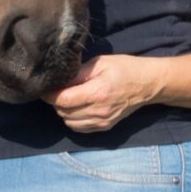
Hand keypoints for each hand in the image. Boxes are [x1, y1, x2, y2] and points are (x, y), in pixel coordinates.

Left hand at [42, 54, 159, 132]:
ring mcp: (103, 122)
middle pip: (64, 112)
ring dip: (63, 111)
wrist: (147, 84)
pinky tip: (75, 107)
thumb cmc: (124, 68)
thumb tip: (59, 79)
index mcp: (97, 93)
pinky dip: (72, 119)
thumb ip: (79, 73)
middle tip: (54, 89)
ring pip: (70, 122)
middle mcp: (99, 111)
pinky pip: (80, 128)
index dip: (49, 95)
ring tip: (65, 97)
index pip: (64, 100)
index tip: (43, 87)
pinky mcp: (106, 127)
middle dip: (54, 102)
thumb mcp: (100, 63)